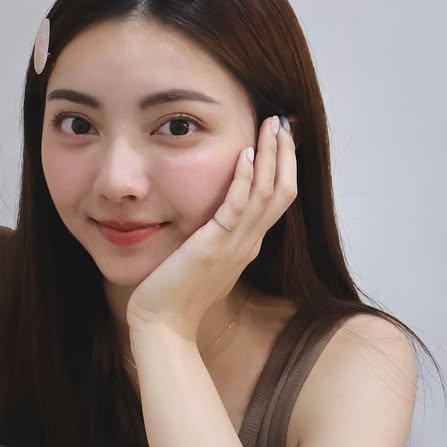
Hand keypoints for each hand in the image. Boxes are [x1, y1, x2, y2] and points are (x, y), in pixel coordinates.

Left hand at [127, 115, 296, 339]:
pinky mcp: (214, 246)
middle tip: (283, 122)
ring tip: (272, 126)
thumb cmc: (173, 294)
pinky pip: (237, 207)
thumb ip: (211, 236)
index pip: (276, 199)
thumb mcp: (201, 258)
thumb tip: (207, 217)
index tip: (280, 138)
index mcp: (247, 245)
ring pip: (267, 194)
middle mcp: (248, 243)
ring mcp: (235, 245)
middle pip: (282, 191)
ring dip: (272, 157)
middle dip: (284, 154)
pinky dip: (244, 179)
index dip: (282, 167)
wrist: (162, 323)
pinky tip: (245, 154)